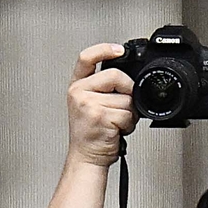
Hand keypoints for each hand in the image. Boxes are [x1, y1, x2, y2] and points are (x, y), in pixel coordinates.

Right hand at [64, 42, 136, 169]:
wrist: (86, 158)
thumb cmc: (91, 134)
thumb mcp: (89, 104)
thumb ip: (103, 88)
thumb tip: (130, 79)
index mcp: (77, 86)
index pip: (87, 58)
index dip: (104, 50)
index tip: (119, 50)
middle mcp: (79, 93)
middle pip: (116, 75)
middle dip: (128, 90)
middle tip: (122, 105)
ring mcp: (88, 104)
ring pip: (125, 99)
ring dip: (128, 114)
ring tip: (115, 123)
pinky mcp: (100, 116)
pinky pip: (127, 114)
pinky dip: (128, 125)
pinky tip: (116, 130)